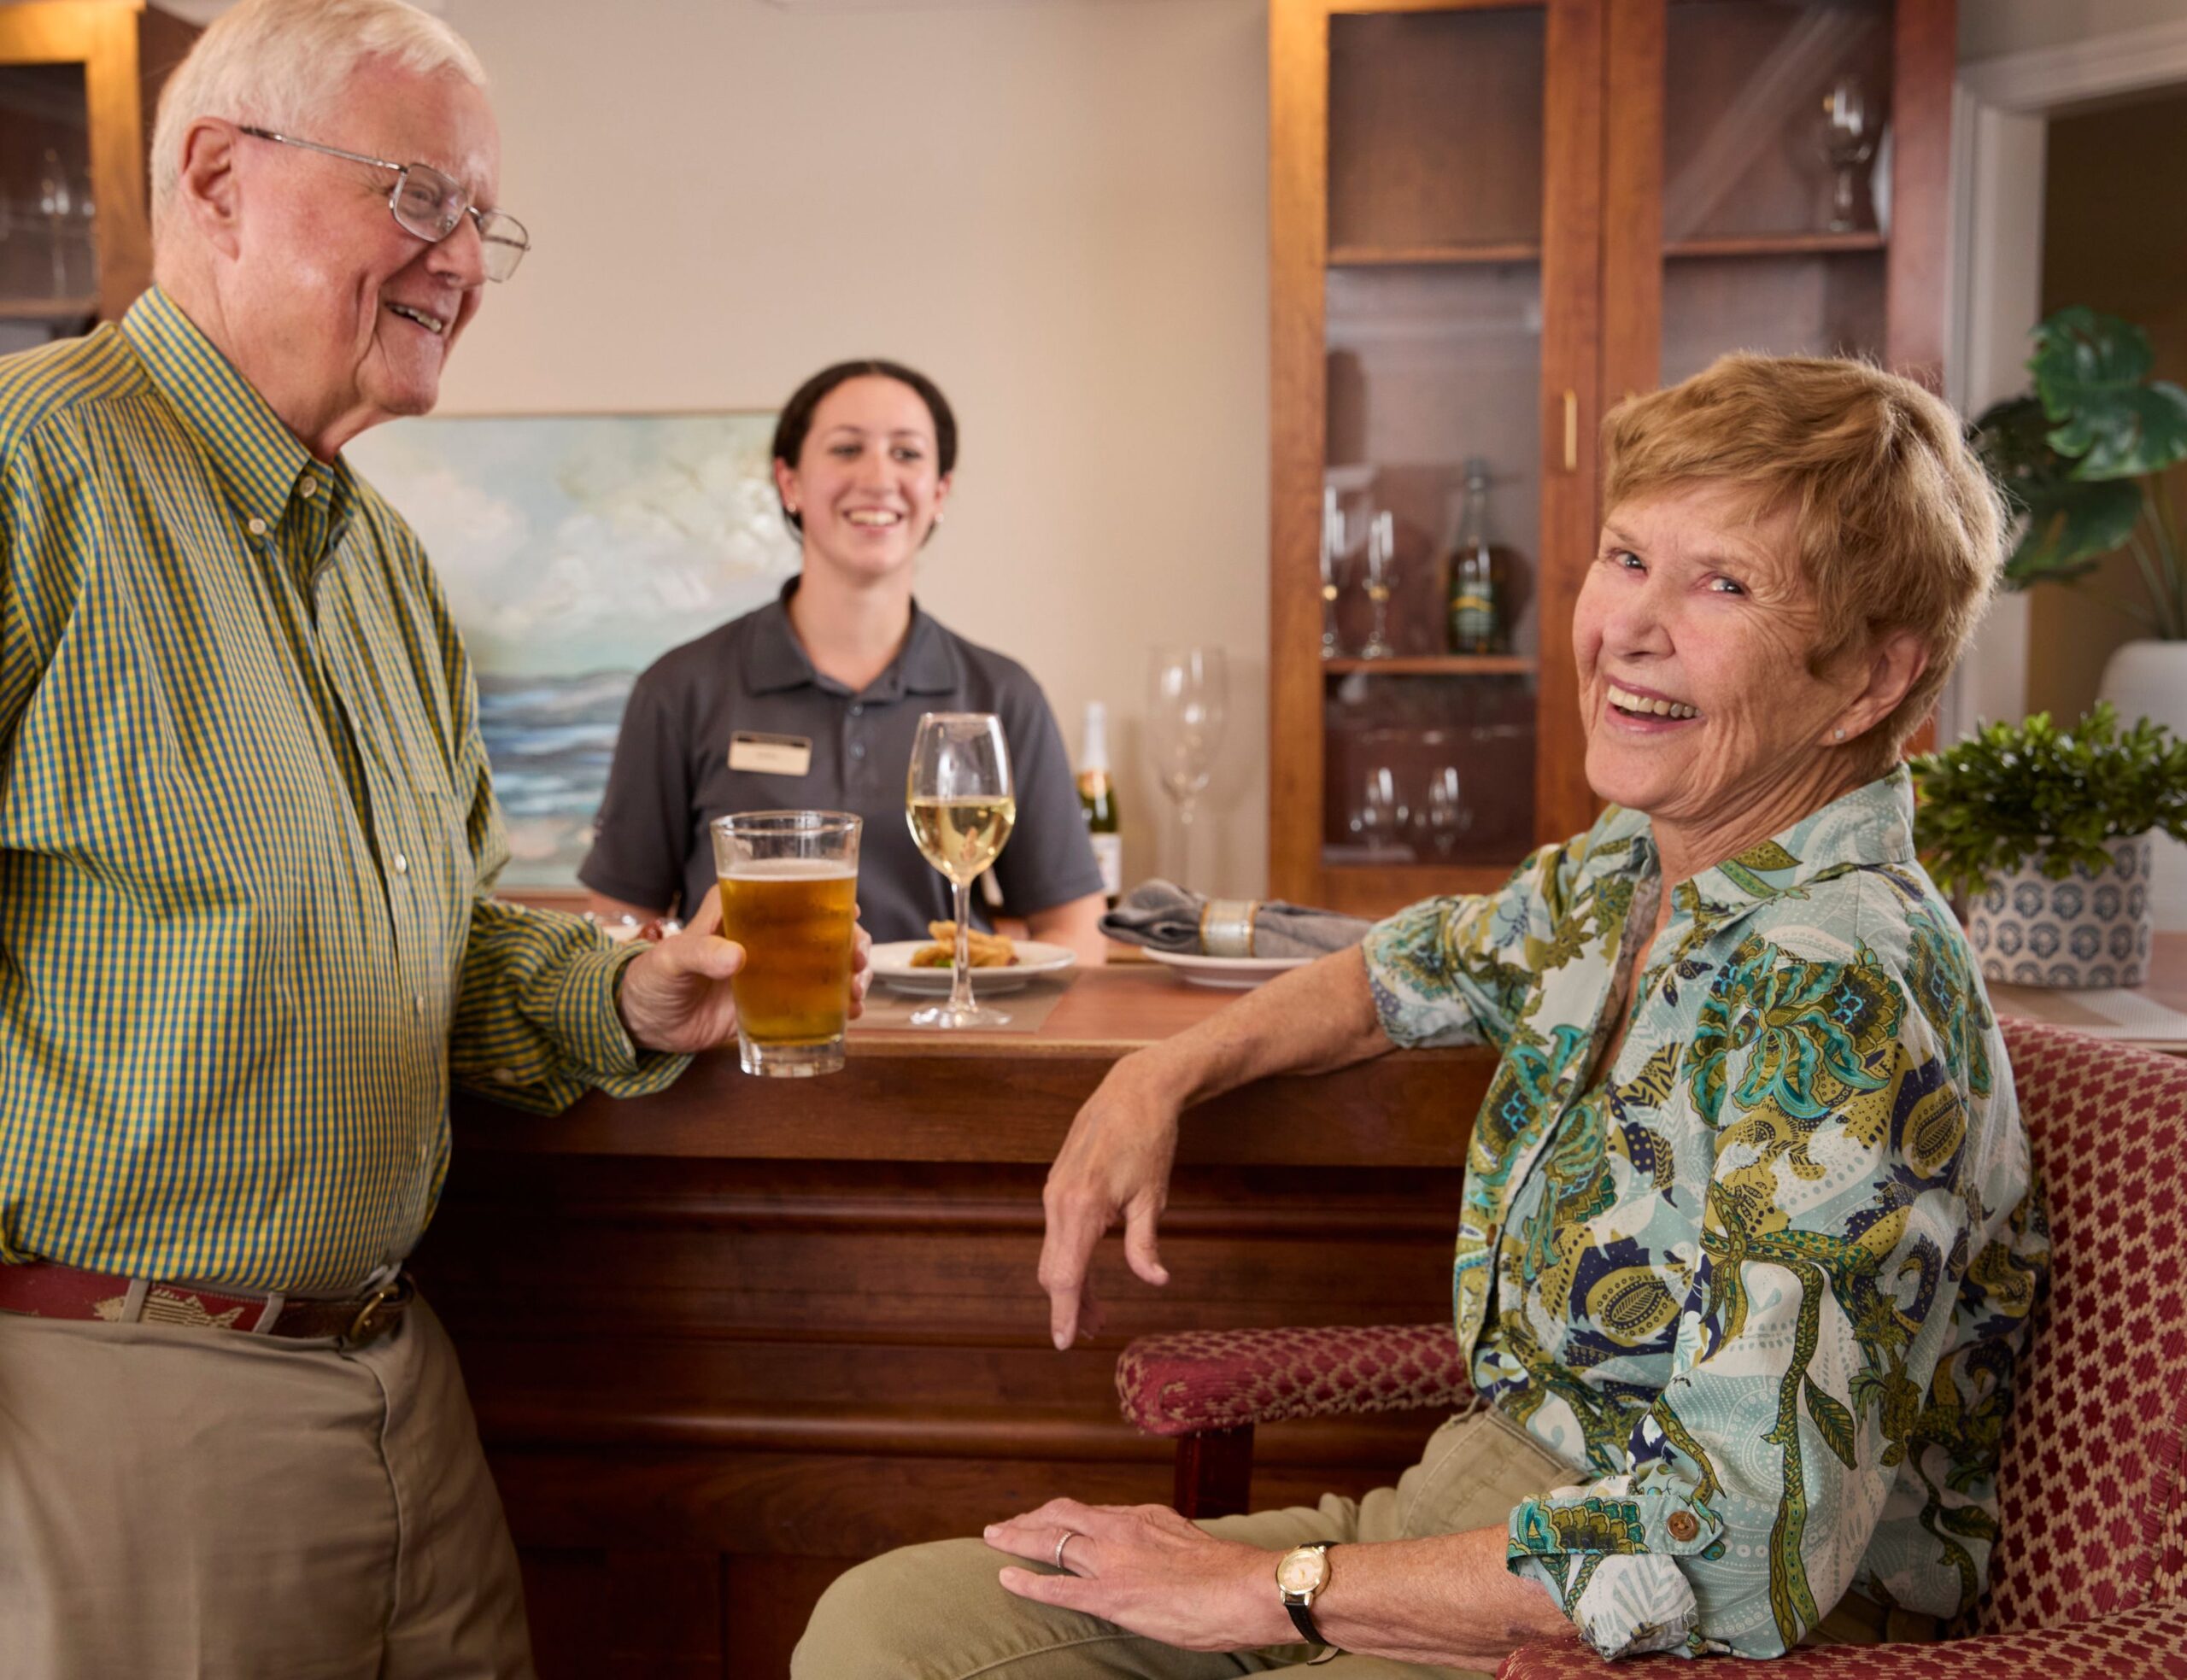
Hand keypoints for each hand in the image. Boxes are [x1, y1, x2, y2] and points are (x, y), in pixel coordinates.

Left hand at [616, 889, 872, 1053]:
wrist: (646, 1025)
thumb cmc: (652, 979)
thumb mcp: (670, 960)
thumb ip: (700, 952)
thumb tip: (738, 957)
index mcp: (739, 909)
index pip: (788, 888)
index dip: (825, 892)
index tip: (852, 908)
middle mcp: (763, 934)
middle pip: (819, 925)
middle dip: (850, 938)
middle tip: (859, 958)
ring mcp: (772, 968)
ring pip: (824, 960)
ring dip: (850, 971)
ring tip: (858, 991)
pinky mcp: (774, 1001)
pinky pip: (814, 998)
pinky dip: (839, 1003)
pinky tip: (852, 1013)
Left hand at [984, 1498, 1289, 1651]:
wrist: (1248, 1588)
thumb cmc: (1232, 1576)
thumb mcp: (1191, 1544)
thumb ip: (1166, 1543)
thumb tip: (1159, 1553)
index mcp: (1143, 1517)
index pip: (1091, 1512)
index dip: (1061, 1516)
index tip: (1045, 1520)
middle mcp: (1121, 1530)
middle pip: (1061, 1516)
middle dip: (1028, 1519)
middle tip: (1005, 1526)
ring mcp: (1112, 1561)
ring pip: (1051, 1541)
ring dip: (1018, 1539)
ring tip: (994, 1539)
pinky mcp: (1110, 1595)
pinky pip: (1056, 1587)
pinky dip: (1027, 1582)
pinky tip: (1005, 1579)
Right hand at [1038, 1055, 1180, 1348]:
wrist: (1133, 1091)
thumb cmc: (1149, 1142)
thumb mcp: (1153, 1197)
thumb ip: (1145, 1245)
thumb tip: (1155, 1281)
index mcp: (1083, 1208)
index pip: (1067, 1276)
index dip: (1065, 1313)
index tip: (1065, 1344)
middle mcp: (1059, 1202)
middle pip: (1054, 1271)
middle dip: (1071, 1305)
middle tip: (1098, 1328)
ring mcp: (1053, 1192)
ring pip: (1053, 1253)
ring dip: (1071, 1283)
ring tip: (1097, 1309)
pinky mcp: (1057, 1185)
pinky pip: (1056, 1232)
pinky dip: (1069, 1257)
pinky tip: (1089, 1268)